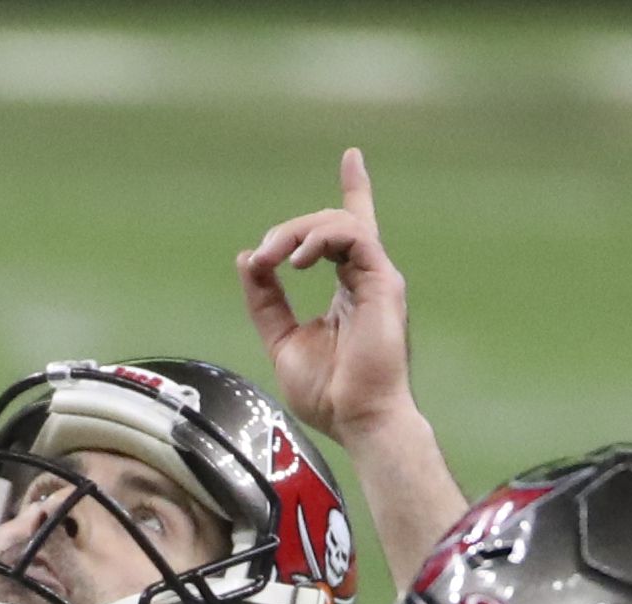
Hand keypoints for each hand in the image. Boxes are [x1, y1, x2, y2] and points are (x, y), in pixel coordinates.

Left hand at [241, 151, 418, 447]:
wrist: (358, 420)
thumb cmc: (329, 394)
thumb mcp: (282, 341)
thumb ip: (266, 302)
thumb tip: (248, 261)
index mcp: (349, 290)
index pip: (349, 232)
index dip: (353, 191)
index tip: (353, 156)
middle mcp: (366, 277)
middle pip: (329, 224)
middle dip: (288, 231)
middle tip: (261, 259)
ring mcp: (378, 277)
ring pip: (338, 223)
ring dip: (297, 232)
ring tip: (273, 260)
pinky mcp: (383, 280)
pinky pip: (353, 235)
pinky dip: (319, 238)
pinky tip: (296, 262)